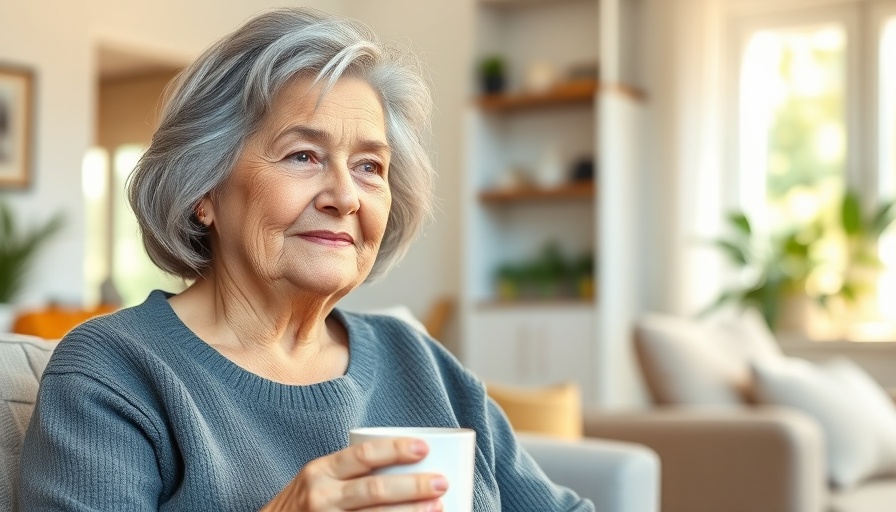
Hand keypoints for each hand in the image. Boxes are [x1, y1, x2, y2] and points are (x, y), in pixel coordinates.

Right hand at [261, 437, 448, 510]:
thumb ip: (352, 472)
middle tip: (441, 483)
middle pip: (374, 490)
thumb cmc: (306, 502)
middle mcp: (321, 497)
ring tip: (438, 507)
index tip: (424, 448)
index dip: (395, 450)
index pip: (363, 455)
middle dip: (412, 487)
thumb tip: (410, 465)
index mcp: (321, 471)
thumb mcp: (320, 479)